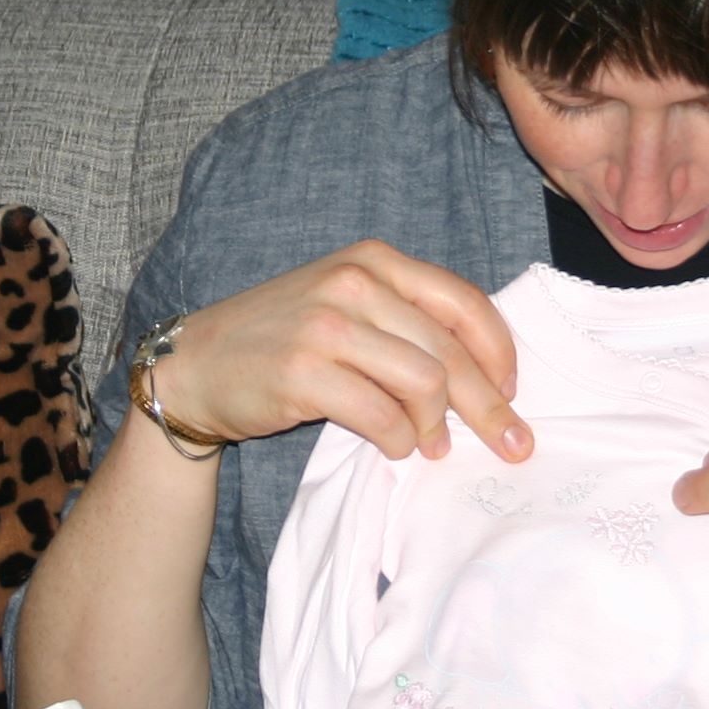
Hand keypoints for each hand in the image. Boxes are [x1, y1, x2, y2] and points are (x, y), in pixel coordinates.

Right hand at [145, 241, 533, 464]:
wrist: (196, 365)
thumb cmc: (281, 339)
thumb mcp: (345, 304)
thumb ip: (405, 318)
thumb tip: (482, 370)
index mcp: (373, 261)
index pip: (462, 302)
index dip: (498, 352)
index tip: (512, 390)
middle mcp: (354, 283)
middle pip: (449, 350)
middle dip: (488, 405)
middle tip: (511, 443)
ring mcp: (326, 325)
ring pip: (423, 382)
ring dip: (437, 425)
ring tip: (431, 445)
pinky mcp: (303, 373)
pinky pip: (381, 415)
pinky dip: (400, 440)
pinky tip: (397, 447)